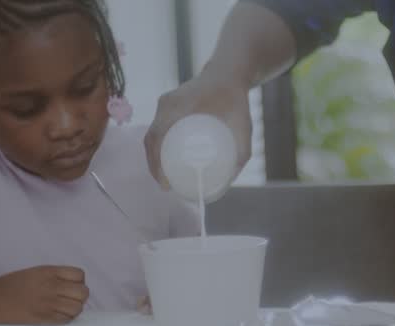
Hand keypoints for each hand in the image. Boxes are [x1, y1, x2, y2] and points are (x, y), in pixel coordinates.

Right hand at [0, 266, 88, 324]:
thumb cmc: (9, 287)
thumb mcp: (34, 274)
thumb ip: (54, 277)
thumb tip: (72, 287)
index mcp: (49, 272)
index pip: (79, 275)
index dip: (78, 283)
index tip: (70, 288)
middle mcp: (51, 285)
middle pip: (83, 292)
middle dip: (78, 297)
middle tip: (67, 301)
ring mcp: (49, 303)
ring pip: (78, 308)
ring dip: (73, 310)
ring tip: (61, 311)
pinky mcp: (44, 318)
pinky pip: (66, 320)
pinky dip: (65, 320)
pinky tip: (55, 318)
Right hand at [144, 68, 252, 188]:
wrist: (229, 72)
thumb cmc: (235, 98)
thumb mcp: (243, 125)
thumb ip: (241, 151)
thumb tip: (230, 179)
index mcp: (180, 107)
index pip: (158, 138)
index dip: (157, 162)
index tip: (165, 182)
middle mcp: (168, 104)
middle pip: (151, 138)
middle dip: (154, 165)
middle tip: (166, 185)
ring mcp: (166, 103)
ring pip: (152, 133)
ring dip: (153, 156)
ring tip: (163, 178)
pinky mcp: (168, 104)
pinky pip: (156, 127)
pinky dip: (157, 145)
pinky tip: (162, 161)